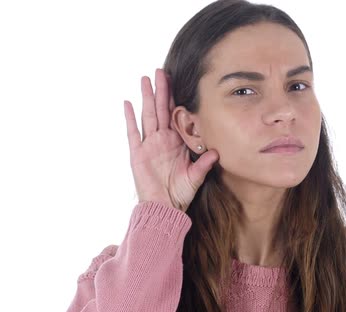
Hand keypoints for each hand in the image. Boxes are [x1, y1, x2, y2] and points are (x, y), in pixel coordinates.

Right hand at [123, 68, 218, 211]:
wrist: (164, 207)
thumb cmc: (180, 193)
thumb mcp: (195, 176)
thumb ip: (204, 164)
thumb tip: (217, 152)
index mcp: (176, 142)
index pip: (176, 115)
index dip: (176, 98)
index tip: (179, 80)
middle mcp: (162, 139)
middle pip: (161, 109)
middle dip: (161, 90)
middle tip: (161, 70)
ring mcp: (149, 145)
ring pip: (148, 115)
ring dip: (146, 97)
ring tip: (145, 79)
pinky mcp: (137, 153)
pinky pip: (133, 132)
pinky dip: (130, 118)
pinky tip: (127, 103)